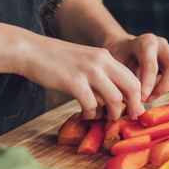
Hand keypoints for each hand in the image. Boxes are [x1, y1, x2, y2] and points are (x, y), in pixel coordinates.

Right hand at [16, 34, 145, 120]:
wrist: (32, 51)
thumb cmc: (57, 60)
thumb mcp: (85, 61)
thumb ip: (100, 75)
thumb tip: (112, 99)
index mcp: (106, 56)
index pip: (132, 78)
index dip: (137, 97)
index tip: (134, 109)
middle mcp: (101, 62)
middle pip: (131, 87)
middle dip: (132, 106)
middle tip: (126, 118)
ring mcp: (88, 72)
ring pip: (115, 99)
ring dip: (112, 114)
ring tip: (105, 118)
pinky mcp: (74, 83)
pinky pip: (92, 105)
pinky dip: (91, 114)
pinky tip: (86, 114)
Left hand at [105, 33, 168, 100]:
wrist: (125, 49)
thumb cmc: (120, 60)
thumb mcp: (118, 68)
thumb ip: (127, 83)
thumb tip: (135, 107)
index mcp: (146, 42)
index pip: (151, 65)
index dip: (147, 85)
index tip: (141, 100)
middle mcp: (162, 43)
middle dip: (163, 87)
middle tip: (148, 99)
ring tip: (155, 94)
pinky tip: (162, 88)